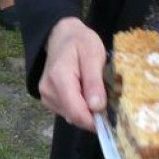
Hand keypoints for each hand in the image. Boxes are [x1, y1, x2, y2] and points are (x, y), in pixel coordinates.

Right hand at [38, 17, 106, 131]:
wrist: (61, 36)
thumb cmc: (80, 42)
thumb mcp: (93, 54)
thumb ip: (94, 81)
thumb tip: (97, 107)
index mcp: (59, 78)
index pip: (77, 113)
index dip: (96, 122)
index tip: (112, 118)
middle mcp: (48, 90)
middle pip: (75, 117)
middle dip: (93, 115)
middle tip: (107, 98)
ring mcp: (46, 96)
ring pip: (72, 117)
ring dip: (87, 111)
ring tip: (94, 91)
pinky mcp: (48, 99)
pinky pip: (68, 112)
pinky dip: (80, 107)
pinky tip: (84, 92)